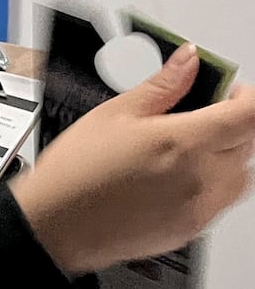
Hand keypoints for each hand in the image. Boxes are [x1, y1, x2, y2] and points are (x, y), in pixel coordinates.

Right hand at [13, 44, 254, 274]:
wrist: (54, 226)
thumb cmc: (74, 174)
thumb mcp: (112, 114)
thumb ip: (162, 85)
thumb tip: (188, 59)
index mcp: (184, 141)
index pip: (249, 114)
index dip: (247, 97)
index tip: (230, 90)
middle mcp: (201, 177)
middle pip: (248, 142)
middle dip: (233, 122)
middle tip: (200, 113)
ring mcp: (199, 207)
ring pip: (241, 174)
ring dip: (229, 155)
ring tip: (191, 148)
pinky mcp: (191, 229)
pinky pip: (222, 201)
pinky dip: (214, 184)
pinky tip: (177, 177)